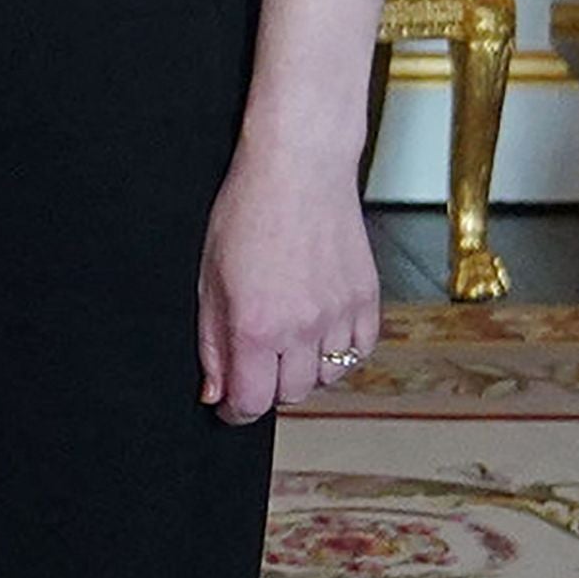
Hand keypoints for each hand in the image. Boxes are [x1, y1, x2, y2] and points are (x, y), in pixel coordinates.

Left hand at [197, 142, 380, 423]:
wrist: (300, 167)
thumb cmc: (248, 208)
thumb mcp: (210, 274)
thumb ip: (212, 340)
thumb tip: (216, 392)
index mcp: (256, 324)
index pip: (251, 401)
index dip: (235, 410)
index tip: (230, 405)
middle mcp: (302, 328)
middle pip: (290, 395)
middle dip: (267, 386)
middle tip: (256, 358)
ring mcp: (340, 316)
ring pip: (326, 378)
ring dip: (304, 369)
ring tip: (288, 336)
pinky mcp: (368, 302)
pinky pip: (359, 353)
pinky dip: (340, 352)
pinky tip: (320, 328)